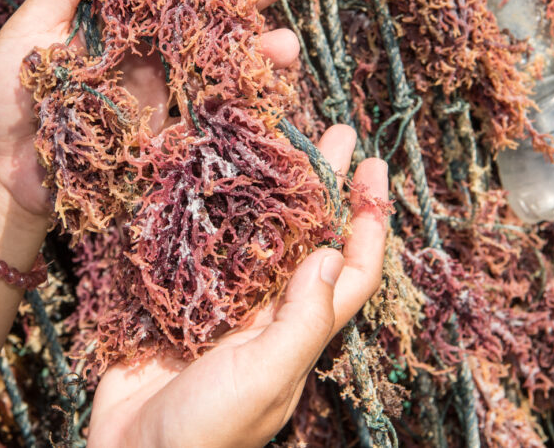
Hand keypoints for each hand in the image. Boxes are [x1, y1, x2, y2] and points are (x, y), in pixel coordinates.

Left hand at [0, 0, 320, 231]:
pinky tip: (268, 89)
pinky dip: (244, 98)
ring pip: (223, 56)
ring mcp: (161, 86)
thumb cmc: (1, 99)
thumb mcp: (31, 28)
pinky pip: (213, 108)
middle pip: (213, 6)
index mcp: (116, 8)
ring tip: (287, 42)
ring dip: (262, 46)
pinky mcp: (165, 131)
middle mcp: (147, 42)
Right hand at [87, 128, 389, 447]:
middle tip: (332, 134)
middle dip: (325, 187)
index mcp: (299, 334)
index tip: (374, 169)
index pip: (351, 271)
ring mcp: (224, 307)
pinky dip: (211, 213)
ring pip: (258, 236)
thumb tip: (329, 252)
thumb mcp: (264, 379)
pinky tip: (208, 181)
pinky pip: (203, 248)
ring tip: (278, 141)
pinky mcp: (180, 303)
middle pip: (308, 238)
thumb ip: (301, 321)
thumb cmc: (206, 433)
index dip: (369, 223)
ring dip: (271, 190)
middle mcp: (268, 314)